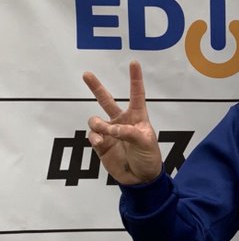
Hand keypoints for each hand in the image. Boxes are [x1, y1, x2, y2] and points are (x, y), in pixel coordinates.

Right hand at [83, 61, 161, 184]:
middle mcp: (122, 121)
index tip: (134, 62)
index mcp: (137, 117)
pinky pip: (93, 135)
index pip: (136, 94)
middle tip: (86, 74)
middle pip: (107, 100)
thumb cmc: (149, 157)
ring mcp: (110, 132)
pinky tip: (102, 144)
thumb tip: (108, 128)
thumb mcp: (145, 142)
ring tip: (104, 132)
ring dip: (98, 124)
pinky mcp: (101, 144)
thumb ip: (128, 132)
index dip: (135, 79)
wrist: (140, 178)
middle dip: (96, 87)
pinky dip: (96, 138)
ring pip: (95, 120)